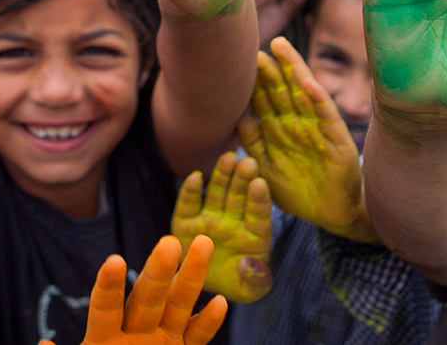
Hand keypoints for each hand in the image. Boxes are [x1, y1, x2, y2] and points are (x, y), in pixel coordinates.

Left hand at [38, 238, 226, 344]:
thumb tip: (44, 343)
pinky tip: (219, 303)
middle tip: (170, 242)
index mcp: (104, 340)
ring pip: (178, 306)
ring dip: (191, 278)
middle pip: (147, 298)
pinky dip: (207, 323)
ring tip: (203, 244)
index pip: (105, 308)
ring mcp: (161, 341)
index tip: (113, 261)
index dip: (108, 287)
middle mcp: (135, 334)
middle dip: (158, 271)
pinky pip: (197, 338)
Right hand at [171, 153, 271, 303]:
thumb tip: (250, 265)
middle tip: (247, 162)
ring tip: (228, 159)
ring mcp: (210, 218)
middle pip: (239, 196)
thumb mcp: (251, 287)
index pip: (258, 214)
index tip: (260, 183)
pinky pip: (189, 204)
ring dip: (222, 175)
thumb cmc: (237, 284)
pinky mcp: (187, 222)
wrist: (205, 288)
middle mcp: (233, 220)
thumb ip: (255, 278)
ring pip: (217, 193)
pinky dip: (191, 190)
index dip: (259, 199)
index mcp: (254, 234)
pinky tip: (196, 177)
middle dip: (243, 179)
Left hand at [237, 38, 376, 241]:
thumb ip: (253, 143)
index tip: (237, 60)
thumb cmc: (300, 191)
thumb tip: (236, 117)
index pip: (264, 99)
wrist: (334, 213)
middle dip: (269, 69)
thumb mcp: (268, 167)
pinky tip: (308, 83)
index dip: (252, 81)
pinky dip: (318, 98)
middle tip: (255, 48)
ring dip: (292, 69)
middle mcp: (298, 123)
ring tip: (281, 47)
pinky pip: (326, 114)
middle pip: (281, 89)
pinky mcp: (336, 138)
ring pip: (303, 92)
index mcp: (280, 129)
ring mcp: (317, 127)